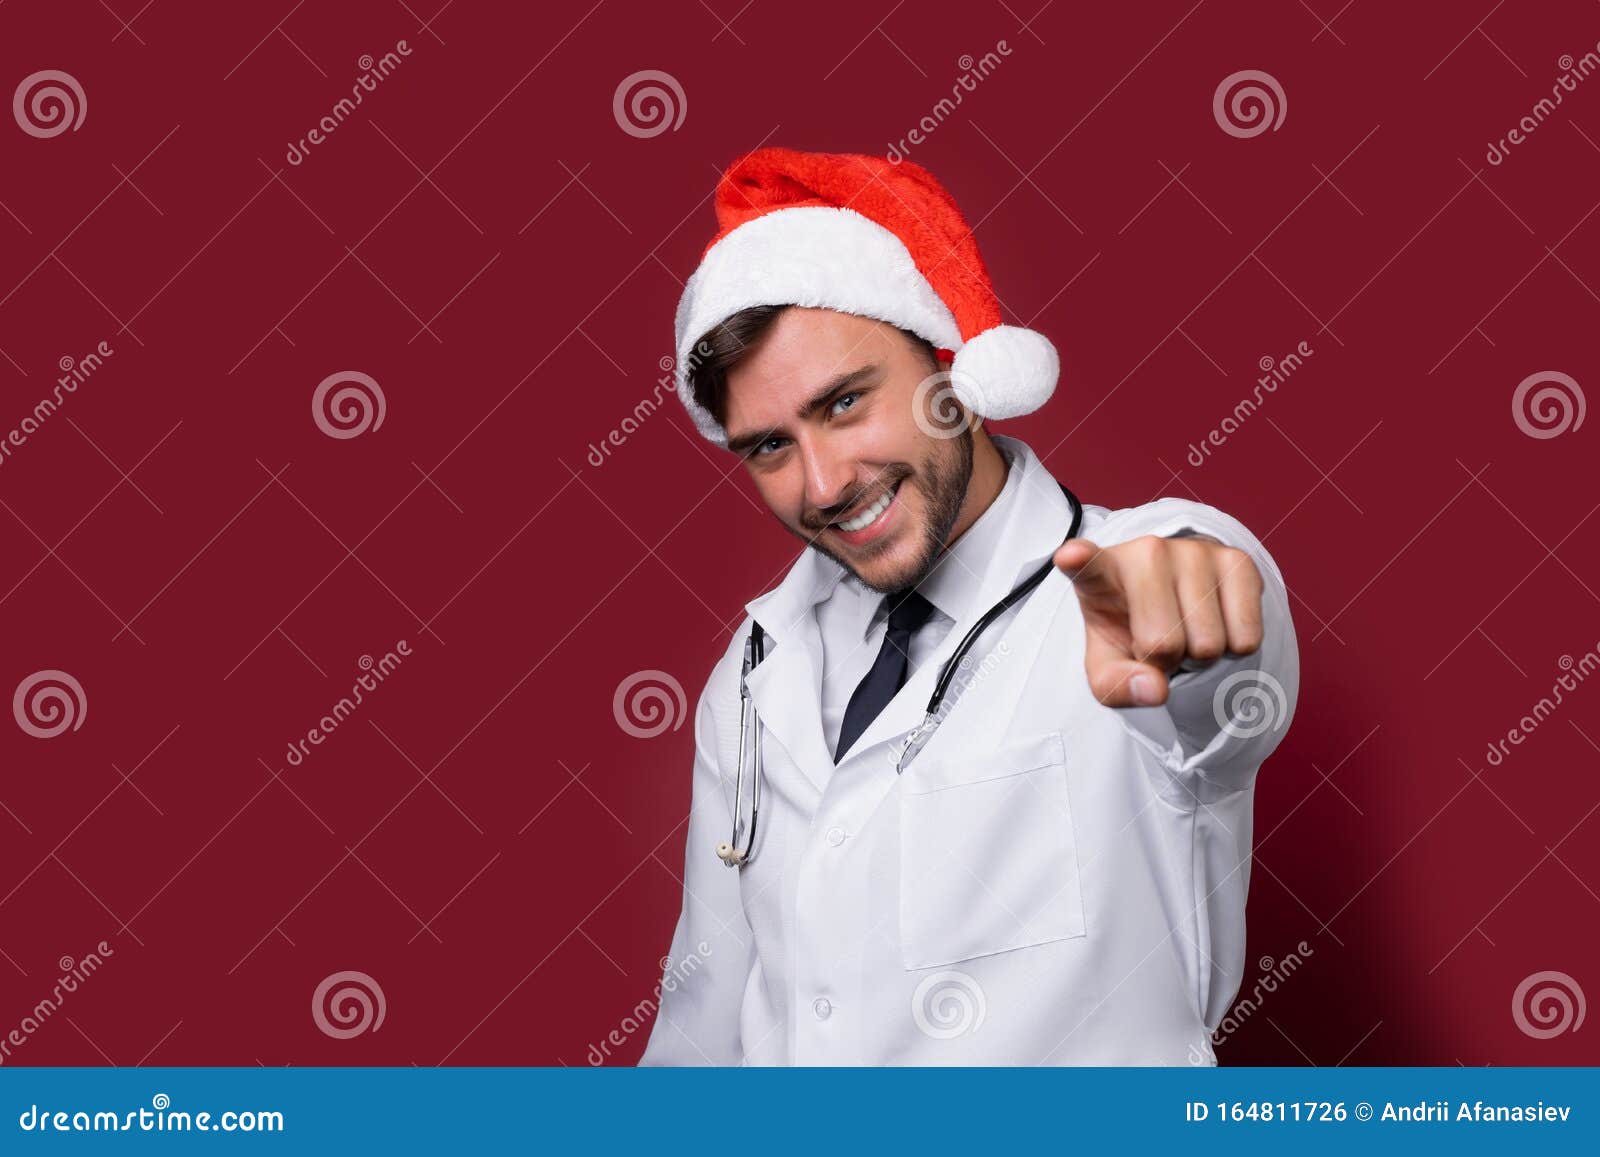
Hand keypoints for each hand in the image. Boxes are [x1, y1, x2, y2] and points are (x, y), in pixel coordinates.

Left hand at [1052, 534, 1264, 707]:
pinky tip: (1216, 622)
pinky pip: (1247, 636)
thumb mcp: (1108, 665)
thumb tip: (1155, 689)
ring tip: (1186, 628)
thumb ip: (1115, 685)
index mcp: (1100, 574)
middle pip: (1164, 643)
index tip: (1070, 555)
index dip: (1079, 560)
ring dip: (1201, 654)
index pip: (1087, 566)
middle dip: (1166, 660)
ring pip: (1210, 643)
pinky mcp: (1237, 560)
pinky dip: (1234, 647)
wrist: (1175, 601)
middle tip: (1160, 641)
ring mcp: (1194, 551)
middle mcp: (1146, 552)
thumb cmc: (1131, 632)